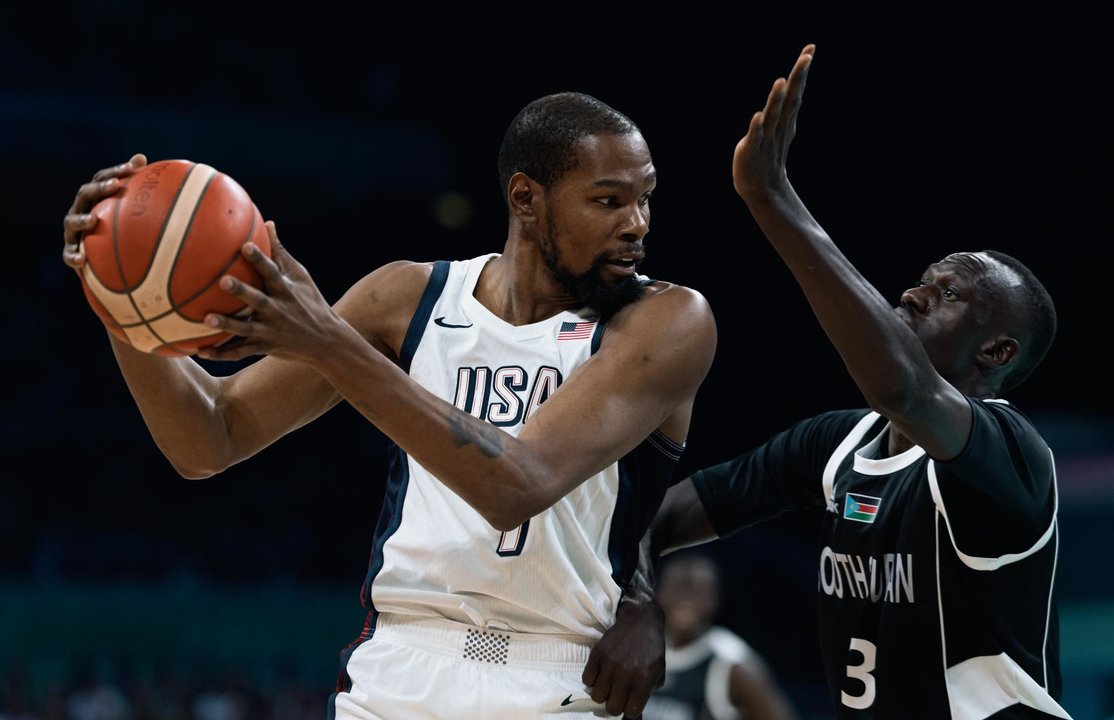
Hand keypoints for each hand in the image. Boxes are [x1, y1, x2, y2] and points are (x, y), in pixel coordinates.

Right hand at [62, 153, 146, 270]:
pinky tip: (82, 259)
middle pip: (85, 194)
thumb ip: (137, 191)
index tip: (130, 168)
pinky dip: (73, 256)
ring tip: (93, 220)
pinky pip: (68, 254)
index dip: (114, 172)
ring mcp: (72, 231)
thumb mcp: (128, 213)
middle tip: (114, 185)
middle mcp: (80, 210)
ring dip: (81, 219)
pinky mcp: (69, 251)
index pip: (102, 180)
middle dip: (98, 188)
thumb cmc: (117, 232)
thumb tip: (147, 160)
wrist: (100, 262)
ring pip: (71, 222)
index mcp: (94, 199)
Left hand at [197, 221, 358, 363]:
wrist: (327, 341)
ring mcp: (272, 331)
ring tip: (207, 319)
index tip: (245, 245)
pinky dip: (221, 353)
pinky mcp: (265, 347)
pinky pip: (240, 352)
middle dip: (242, 291)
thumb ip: (280, 252)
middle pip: (258, 300)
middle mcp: (279, 310)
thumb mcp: (301, 276)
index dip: (260, 259)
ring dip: (227, 325)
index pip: (272, 272)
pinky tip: (200, 351)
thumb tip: (267, 222)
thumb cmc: (310, 302)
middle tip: (223, 280)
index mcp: (286, 291)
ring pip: (246, 328)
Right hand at [582, 595, 664, 718]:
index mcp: (644, 679)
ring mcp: (610, 663)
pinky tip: (602, 672)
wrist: (641, 620)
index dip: (631, 710)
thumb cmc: (651, 650)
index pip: (631, 712)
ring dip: (603, 693)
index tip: (631, 702)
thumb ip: (646, 696)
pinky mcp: (597, 654)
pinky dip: (593, 680)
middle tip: (619, 695)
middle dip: (615, 705)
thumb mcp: (656, 674)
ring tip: (610, 684)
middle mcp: (626, 673)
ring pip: (597, 696)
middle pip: (612, 708)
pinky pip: (587, 679)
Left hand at [732, 44, 813, 202]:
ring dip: (776, 100)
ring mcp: (766, 139)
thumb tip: (788, 85)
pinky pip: (755, 137)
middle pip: (790, 99)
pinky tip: (758, 116)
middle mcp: (779, 126)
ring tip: (780, 81)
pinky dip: (757, 127)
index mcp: (785, 120)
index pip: (795, 92)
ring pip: (773, 116)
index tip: (810, 49)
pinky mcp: (751, 151)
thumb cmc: (767, 156)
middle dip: (797, 78)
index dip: (802, 71)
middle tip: (807, 56)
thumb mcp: (778, 128)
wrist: (762, 189)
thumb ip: (782, 107)